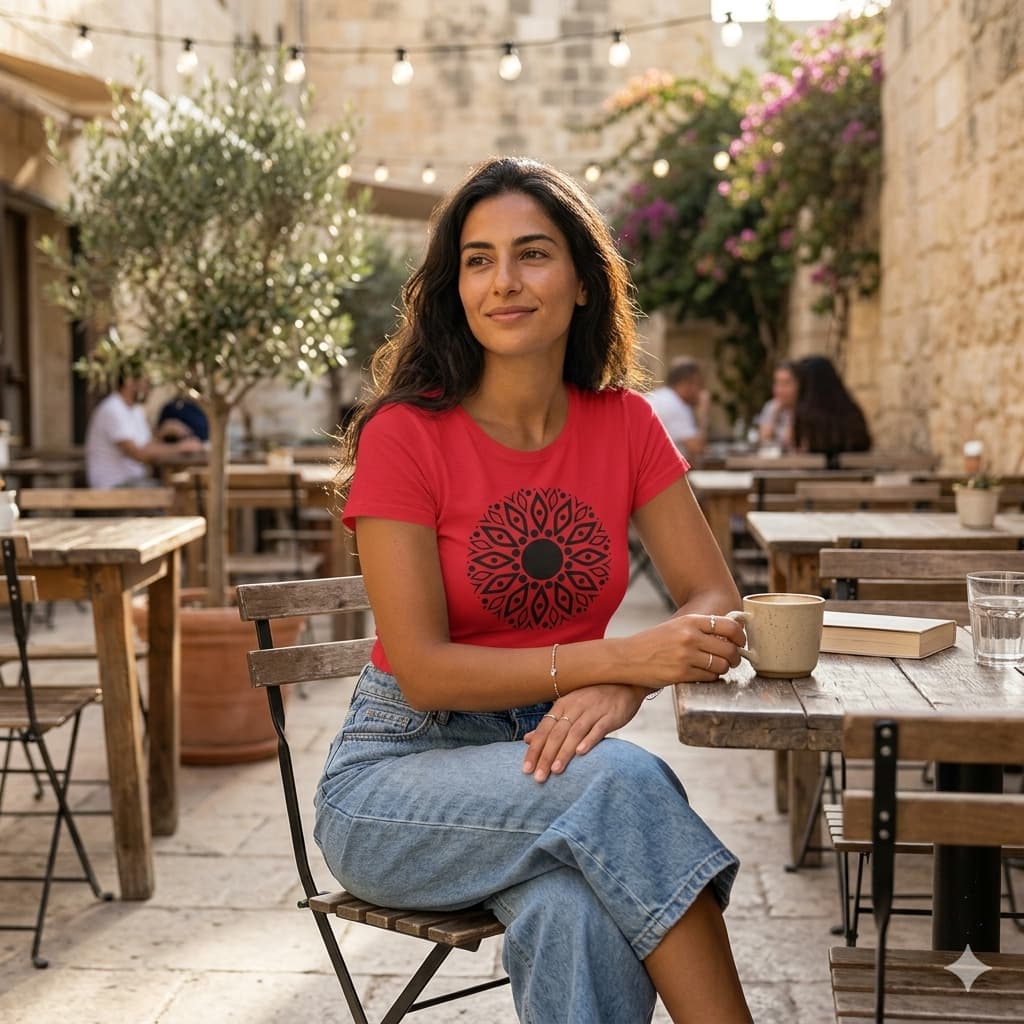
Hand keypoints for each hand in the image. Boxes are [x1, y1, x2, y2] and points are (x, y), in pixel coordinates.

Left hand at [522, 684, 644, 782]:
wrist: (624, 682)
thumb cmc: (593, 699)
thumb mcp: (569, 707)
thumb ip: (550, 724)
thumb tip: (527, 739)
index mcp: (562, 705)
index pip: (544, 730)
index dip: (534, 749)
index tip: (525, 769)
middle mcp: (575, 707)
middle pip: (557, 734)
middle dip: (546, 756)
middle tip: (539, 778)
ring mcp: (593, 710)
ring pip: (575, 732)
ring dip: (564, 752)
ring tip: (556, 771)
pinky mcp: (611, 715)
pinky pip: (598, 728)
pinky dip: (589, 740)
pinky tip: (581, 753)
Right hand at [625, 612, 743, 686]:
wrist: (627, 657)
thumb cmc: (653, 642)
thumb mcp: (676, 626)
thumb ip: (700, 627)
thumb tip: (733, 630)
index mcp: (690, 621)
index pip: (729, 626)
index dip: (741, 636)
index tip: (740, 642)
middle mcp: (689, 637)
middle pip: (729, 649)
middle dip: (735, 657)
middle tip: (732, 660)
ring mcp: (686, 656)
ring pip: (721, 665)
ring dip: (723, 669)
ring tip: (717, 667)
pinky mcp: (681, 674)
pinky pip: (709, 677)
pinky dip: (711, 678)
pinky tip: (704, 674)